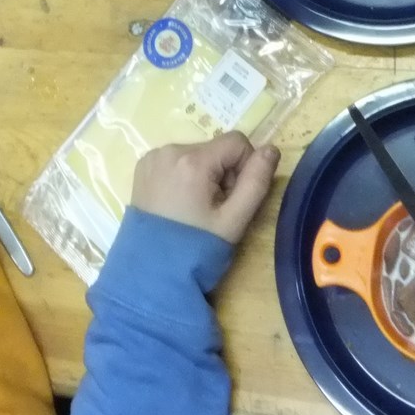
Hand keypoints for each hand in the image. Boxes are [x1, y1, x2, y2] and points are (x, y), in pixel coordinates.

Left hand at [130, 132, 280, 246]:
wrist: (152, 272)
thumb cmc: (197, 248)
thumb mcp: (234, 220)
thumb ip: (256, 181)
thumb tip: (271, 148)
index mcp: (192, 160)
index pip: (237, 142)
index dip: (244, 168)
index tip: (232, 198)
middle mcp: (169, 150)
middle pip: (215, 148)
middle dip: (222, 174)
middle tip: (214, 210)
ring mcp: (152, 157)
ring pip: (196, 153)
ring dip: (204, 175)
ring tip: (195, 209)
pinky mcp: (143, 166)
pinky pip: (176, 160)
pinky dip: (184, 175)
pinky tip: (179, 203)